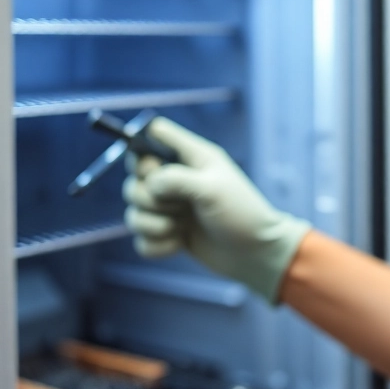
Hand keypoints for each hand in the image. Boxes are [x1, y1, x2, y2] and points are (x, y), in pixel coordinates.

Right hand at [122, 117, 310, 303]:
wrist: (255, 254)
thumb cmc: (241, 214)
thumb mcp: (212, 189)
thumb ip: (176, 179)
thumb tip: (149, 182)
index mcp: (192, 157)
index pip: (154, 134)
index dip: (143, 148)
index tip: (153, 169)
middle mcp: (177, 179)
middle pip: (134, 179)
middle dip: (147, 197)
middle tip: (177, 207)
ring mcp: (171, 208)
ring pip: (134, 211)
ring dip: (151, 224)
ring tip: (179, 229)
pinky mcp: (169, 233)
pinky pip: (141, 239)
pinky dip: (156, 245)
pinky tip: (179, 245)